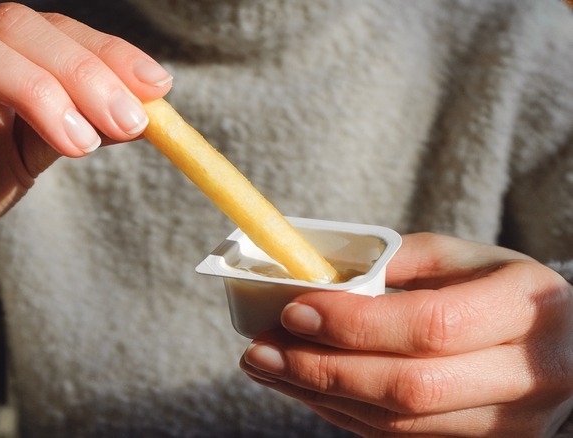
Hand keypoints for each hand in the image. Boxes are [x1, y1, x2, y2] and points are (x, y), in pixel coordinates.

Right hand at [0, 0, 171, 261]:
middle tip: (126, 122)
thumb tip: (143, 110)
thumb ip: (80, 125)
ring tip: (75, 144)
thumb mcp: (38, 152)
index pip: (56, 28)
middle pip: (15, 24)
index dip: (108, 54)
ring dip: (31, 91)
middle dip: (80, 74)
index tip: (157, 88)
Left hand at [240, 233, 572, 436]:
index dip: (355, 324)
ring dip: (320, 396)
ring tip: (267, 366)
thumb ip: (401, 260)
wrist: (563, 346)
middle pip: (410, 387)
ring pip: (400, 423)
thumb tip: (325, 279)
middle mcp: (527, 374)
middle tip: (260, 349)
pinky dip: (342, 414)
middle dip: (322, 370)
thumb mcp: (465, 257)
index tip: (294, 311)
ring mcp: (509, 422)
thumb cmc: (502, 290)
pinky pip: (399, 437)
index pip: (430, 326)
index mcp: (524, 308)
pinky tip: (304, 387)